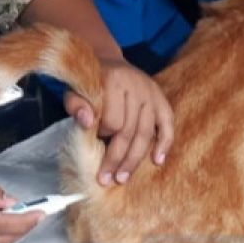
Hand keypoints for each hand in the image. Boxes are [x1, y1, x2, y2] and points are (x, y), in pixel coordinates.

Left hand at [64, 58, 173, 185]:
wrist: (105, 63)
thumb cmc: (89, 83)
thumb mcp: (75, 90)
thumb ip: (76, 105)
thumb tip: (86, 122)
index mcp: (114, 80)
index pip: (112, 120)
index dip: (102, 136)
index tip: (93, 143)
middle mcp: (137, 85)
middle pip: (130, 130)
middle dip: (117, 158)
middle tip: (106, 179)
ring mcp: (151, 93)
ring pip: (146, 133)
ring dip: (134, 159)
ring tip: (122, 177)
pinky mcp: (161, 100)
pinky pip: (168, 125)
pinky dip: (164, 144)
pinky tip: (157, 161)